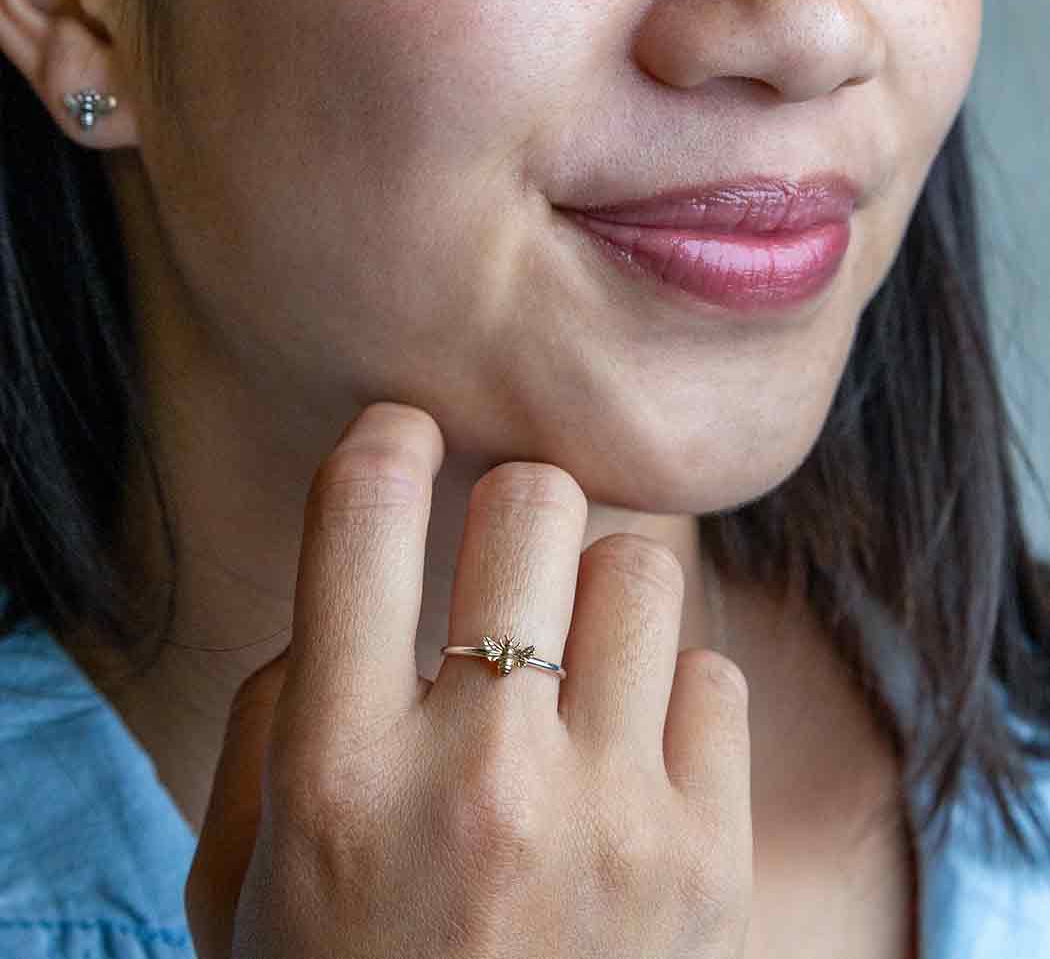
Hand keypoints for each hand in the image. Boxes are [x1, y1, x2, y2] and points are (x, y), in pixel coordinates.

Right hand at [185, 401, 752, 957]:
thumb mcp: (247, 875)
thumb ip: (279, 713)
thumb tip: (358, 594)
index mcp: (338, 774)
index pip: (363, 518)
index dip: (386, 441)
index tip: (404, 431)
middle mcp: (480, 780)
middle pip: (536, 505)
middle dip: (517, 504)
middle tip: (506, 552)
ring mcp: (613, 820)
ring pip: (639, 570)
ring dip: (597, 595)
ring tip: (572, 665)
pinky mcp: (711, 861)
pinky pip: (712, 674)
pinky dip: (670, 694)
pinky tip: (631, 757)